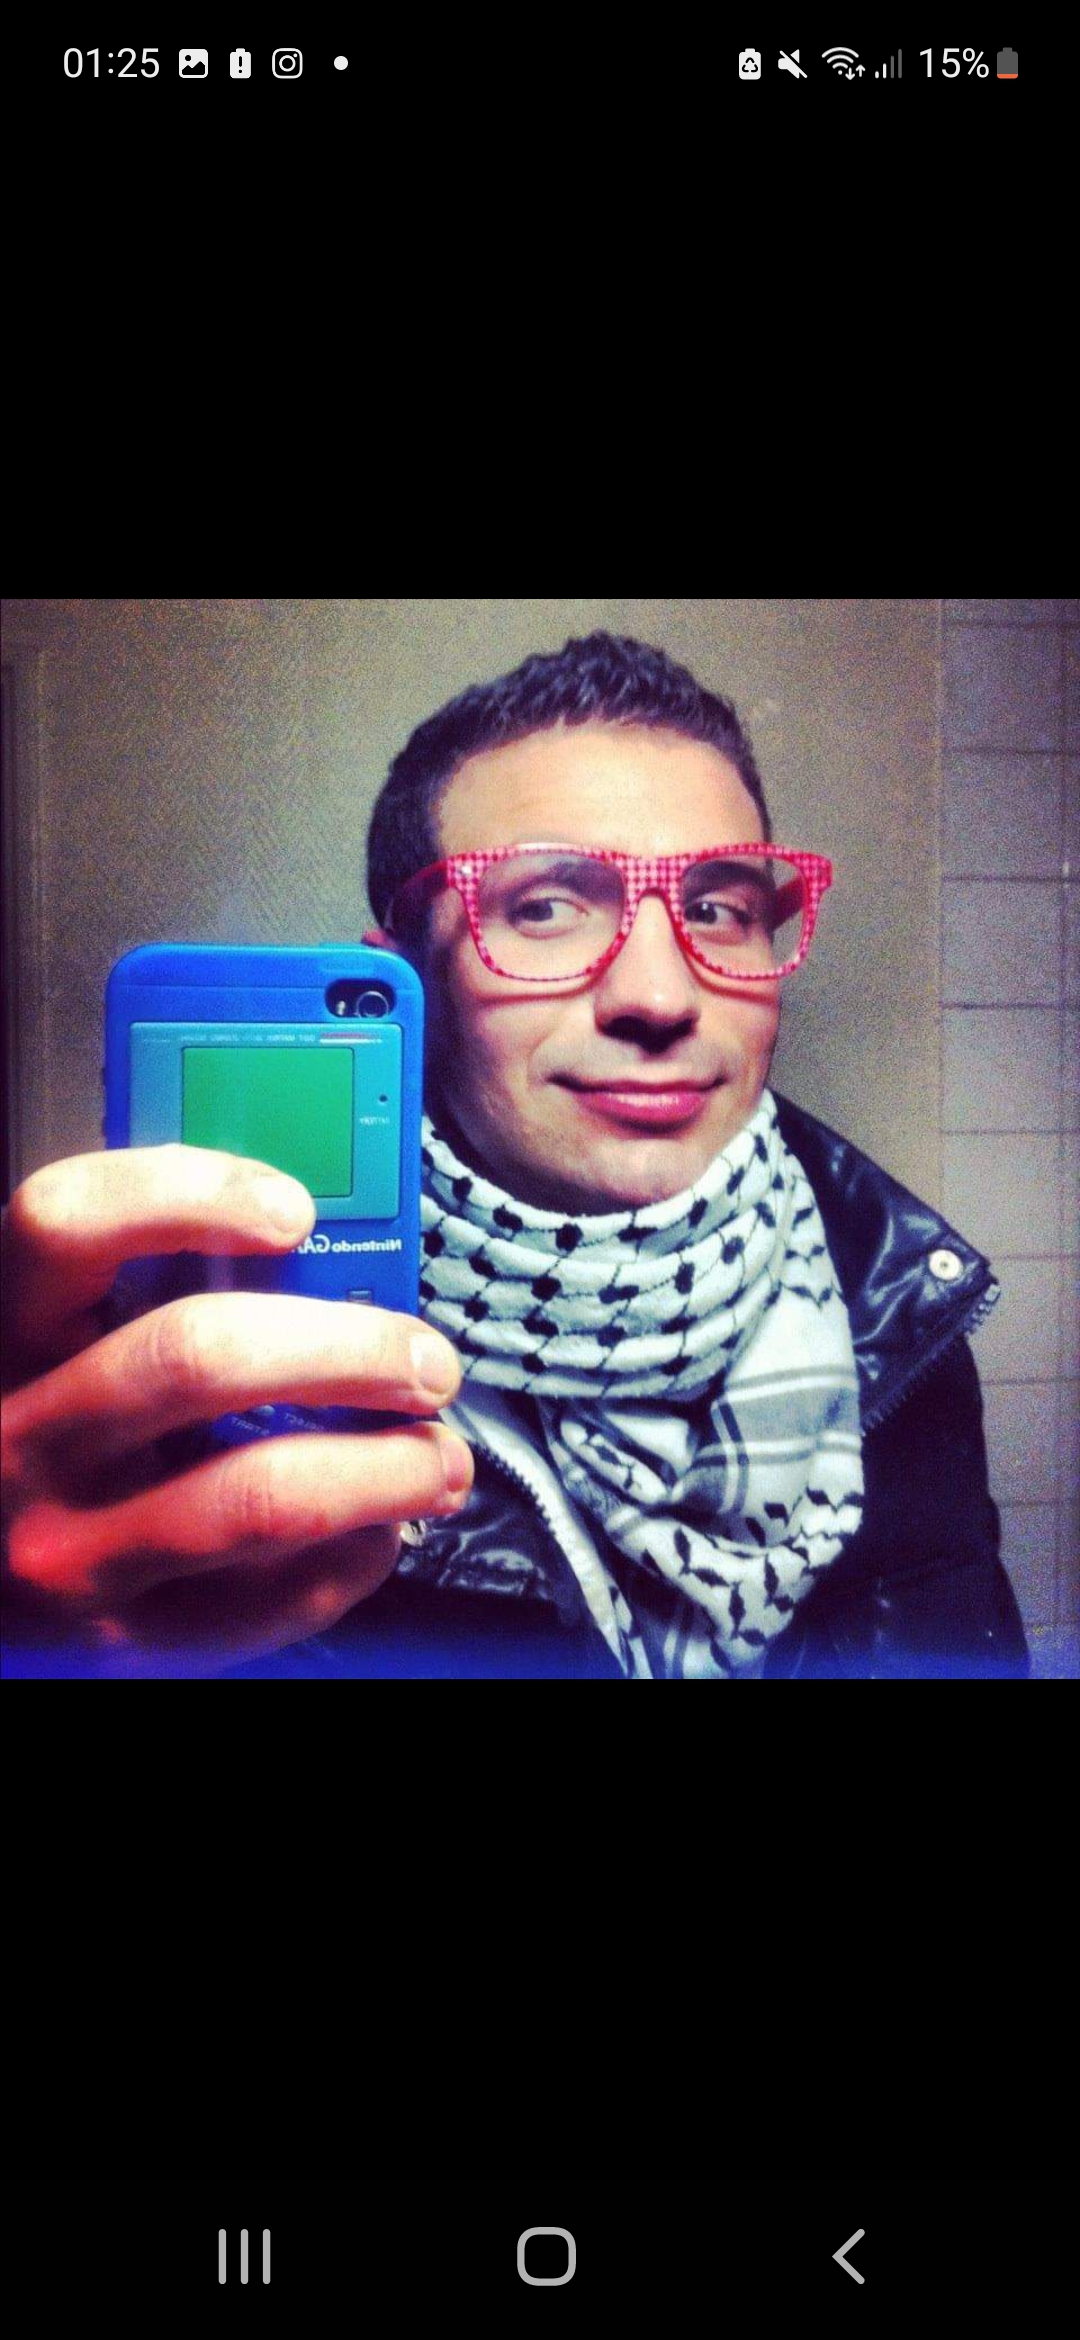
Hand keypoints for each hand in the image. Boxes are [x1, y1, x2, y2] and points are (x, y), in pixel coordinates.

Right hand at [1, 1145, 472, 1674]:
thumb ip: (153, 1296)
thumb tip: (332, 1257)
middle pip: (197, 1356)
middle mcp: (21, 1440)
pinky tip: (379, 1528)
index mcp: (7, 1338)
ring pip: (260, 1494)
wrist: (0, 1600)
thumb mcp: (67, 1354)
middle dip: (348, 1349)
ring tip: (440, 1457)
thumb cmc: (60, 1445)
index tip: (295, 1211)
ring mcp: (72, 1553)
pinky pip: (271, 1600)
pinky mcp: (126, 1647)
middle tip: (425, 1361)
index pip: (65, 1222)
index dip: (185, 1194)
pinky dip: (355, 1556)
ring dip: (385, 1469)